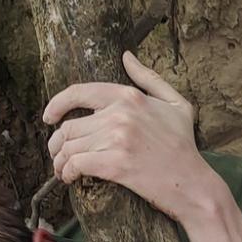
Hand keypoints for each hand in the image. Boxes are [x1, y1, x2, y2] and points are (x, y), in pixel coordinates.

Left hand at [44, 51, 222, 224]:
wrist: (193, 184)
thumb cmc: (184, 146)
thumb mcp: (175, 103)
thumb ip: (148, 78)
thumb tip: (126, 56)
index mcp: (130, 96)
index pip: (80, 92)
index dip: (57, 104)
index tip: (48, 116)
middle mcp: (120, 115)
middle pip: (69, 126)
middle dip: (57, 143)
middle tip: (58, 155)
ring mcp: (116, 140)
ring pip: (69, 146)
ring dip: (60, 161)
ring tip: (63, 170)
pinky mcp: (114, 165)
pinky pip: (76, 164)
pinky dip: (67, 172)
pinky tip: (70, 178)